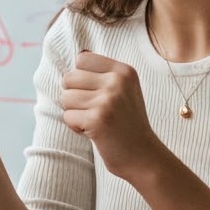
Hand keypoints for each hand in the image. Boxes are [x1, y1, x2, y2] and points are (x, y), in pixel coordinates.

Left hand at [59, 51, 162, 180]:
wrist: (144, 156)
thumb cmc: (128, 123)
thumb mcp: (124, 90)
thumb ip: (103, 74)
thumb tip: (79, 53)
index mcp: (124, 71)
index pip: (82, 59)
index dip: (81, 79)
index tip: (96, 94)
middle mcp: (117, 82)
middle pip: (69, 78)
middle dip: (74, 97)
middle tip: (95, 111)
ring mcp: (107, 100)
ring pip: (65, 98)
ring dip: (75, 113)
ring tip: (95, 121)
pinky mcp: (97, 119)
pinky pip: (68, 117)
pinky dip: (76, 127)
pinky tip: (95, 132)